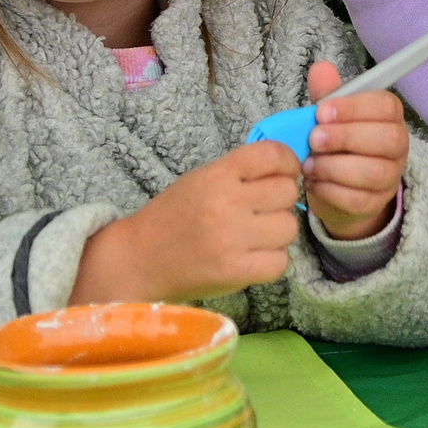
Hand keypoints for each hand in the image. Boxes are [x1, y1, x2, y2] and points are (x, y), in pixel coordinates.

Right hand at [74, 142, 301, 303]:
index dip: (287, 162)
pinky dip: (271, 261)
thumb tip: (289, 172)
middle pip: (288, 192)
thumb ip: (241, 173)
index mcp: (217, 175)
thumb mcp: (201, 179)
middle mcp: (227, 203)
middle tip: (262, 210)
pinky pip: (280, 261)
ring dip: (278, 232)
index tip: (286, 173)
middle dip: (281, 201)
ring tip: (255, 236)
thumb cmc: (173, 216)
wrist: (138, 260)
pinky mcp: (235, 272)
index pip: (272, 155)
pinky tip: (252, 258)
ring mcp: (232, 239)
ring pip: (289, 227)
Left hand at [300, 60, 409, 241]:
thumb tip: (321, 68)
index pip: (386, 107)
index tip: (322, 111)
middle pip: (386, 139)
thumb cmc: (336, 144)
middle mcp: (397, 145)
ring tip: (309, 163)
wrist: (336, 188)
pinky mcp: (375, 203)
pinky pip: (358, 199)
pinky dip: (330, 190)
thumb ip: (327, 93)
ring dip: (334, 167)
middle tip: (314, 138)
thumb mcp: (330, 116)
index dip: (355, 108)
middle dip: (346, 137)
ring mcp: (389, 176)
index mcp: (389, 116)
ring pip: (373, 172)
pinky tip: (313, 181)